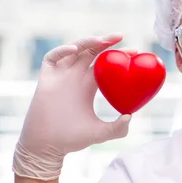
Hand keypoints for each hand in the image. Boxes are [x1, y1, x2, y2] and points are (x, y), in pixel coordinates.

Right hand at [13, 35, 130, 179]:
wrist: (46, 146)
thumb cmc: (71, 139)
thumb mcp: (100, 133)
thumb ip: (117, 128)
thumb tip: (131, 116)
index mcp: (89, 86)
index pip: (106, 65)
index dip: (118, 57)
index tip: (135, 53)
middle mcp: (75, 77)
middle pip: (91, 52)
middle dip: (105, 42)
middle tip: (120, 36)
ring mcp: (60, 76)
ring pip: (74, 50)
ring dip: (87, 42)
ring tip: (101, 40)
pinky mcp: (46, 78)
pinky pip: (52, 57)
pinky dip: (62, 50)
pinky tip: (75, 50)